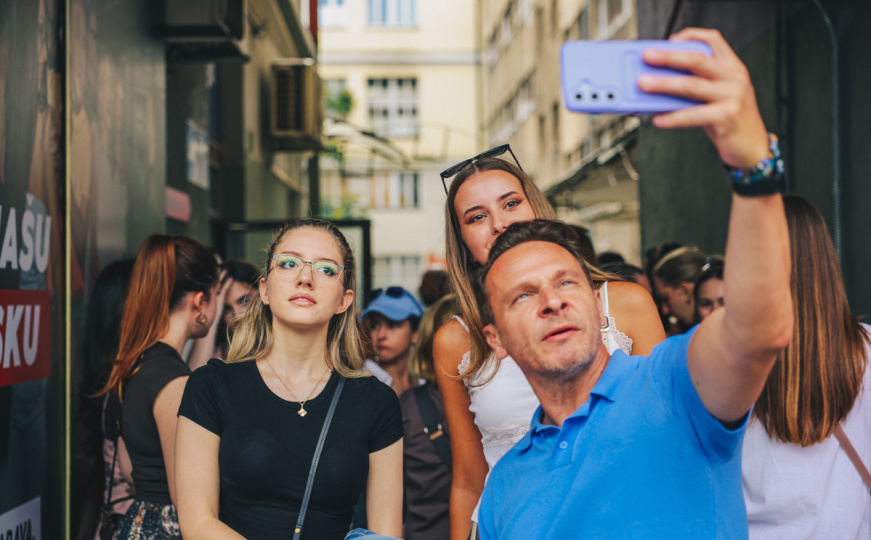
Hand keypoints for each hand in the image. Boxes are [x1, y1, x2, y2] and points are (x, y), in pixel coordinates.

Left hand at [638, 28, 769, 168]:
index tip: (669, 39)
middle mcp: (734, 78)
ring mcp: (733, 96)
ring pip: (691, 86)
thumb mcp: (717, 96)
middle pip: (697, 60)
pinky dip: (672, 117)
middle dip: (669, 56)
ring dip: (663, 84)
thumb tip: (657, 82)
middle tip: (646, 56)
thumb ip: (695, 85)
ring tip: (643, 85)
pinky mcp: (727, 116)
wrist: (752, 147)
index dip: (691, 36)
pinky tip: (657, 119)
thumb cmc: (728, 120)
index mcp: (732, 68)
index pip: (714, 40)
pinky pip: (693, 115)